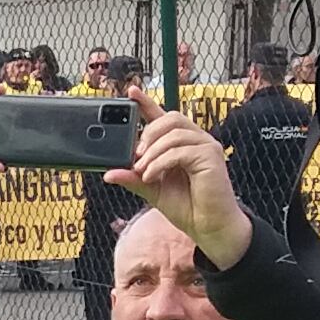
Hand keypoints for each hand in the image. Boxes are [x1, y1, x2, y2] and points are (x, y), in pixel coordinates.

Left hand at [114, 97, 248, 265]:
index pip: (163, 116)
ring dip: (152, 151)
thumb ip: (133, 179)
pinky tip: (152, 176)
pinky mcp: (210, 156)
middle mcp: (195, 139)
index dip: (147, 102)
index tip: (131, 92)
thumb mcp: (153, 191)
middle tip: (136, 157)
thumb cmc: (187, 207)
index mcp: (181, 144)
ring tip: (143, 170)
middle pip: (170, 118)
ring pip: (173, 133)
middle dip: (148, 134)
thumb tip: (109, 173)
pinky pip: (179, 150)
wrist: (209, 227)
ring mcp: (205, 146)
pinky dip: (160, 163)